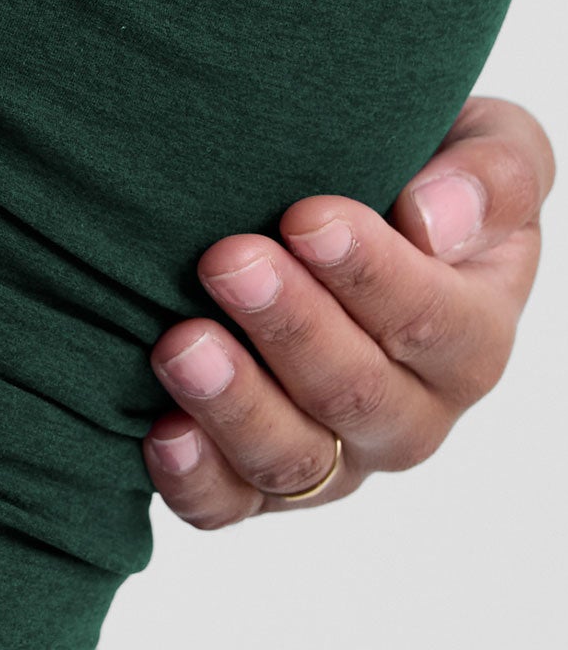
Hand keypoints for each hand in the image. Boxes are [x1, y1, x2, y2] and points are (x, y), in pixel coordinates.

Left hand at [142, 95, 554, 528]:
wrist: (316, 208)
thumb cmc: (411, 170)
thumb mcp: (482, 144)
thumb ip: (491, 175)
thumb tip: (435, 219)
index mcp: (471, 334)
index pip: (437, 323)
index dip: (373, 276)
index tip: (306, 217)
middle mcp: (408, 411)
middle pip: (359, 397)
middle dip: (291, 328)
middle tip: (228, 260)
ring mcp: (332, 456)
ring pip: (293, 460)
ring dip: (234, 405)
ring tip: (180, 343)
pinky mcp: (252, 481)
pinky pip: (227, 505)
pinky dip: (194, 479)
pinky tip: (159, 432)